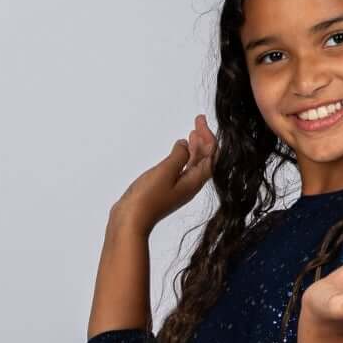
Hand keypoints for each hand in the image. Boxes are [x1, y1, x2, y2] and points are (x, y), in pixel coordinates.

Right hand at [112, 115, 215, 234]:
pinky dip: (184, 157)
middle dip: (204, 140)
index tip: (200, 121)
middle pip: (205, 160)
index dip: (209, 137)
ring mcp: (178, 188)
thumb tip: (185, 145)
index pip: (211, 156)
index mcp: (194, 182)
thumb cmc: (148, 198)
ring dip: (195, 148)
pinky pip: (182, 170)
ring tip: (192, 133)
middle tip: (198, 121)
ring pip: (193, 165)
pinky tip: (178, 151)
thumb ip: (179, 155)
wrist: (131, 221)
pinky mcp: (167, 190)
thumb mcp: (166, 171)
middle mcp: (189, 186)